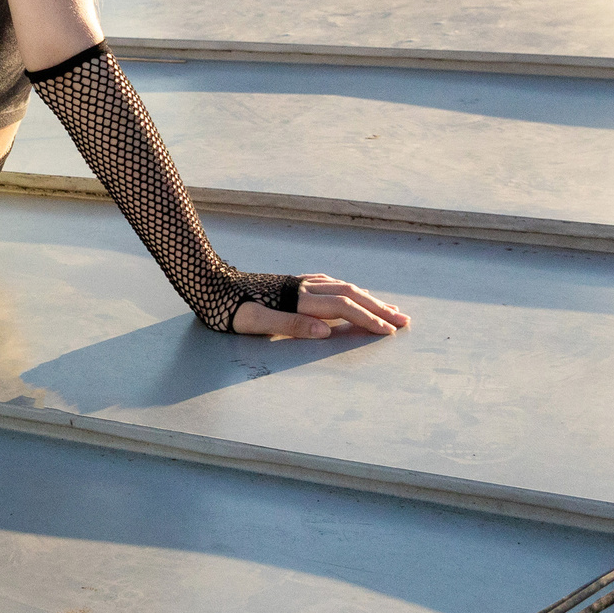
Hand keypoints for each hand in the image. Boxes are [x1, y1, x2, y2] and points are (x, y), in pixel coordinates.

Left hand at [233, 274, 411, 340]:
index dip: (368, 319)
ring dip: (367, 297)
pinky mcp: (291, 281)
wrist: (210, 284)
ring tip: (387, 307)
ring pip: (342, 286)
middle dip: (378, 308)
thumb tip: (326, 330)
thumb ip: (291, 326)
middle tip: (403, 320)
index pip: (344, 308)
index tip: (389, 331)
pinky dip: (347, 288)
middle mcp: (303, 288)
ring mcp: (299, 282)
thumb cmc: (230, 309)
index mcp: (299, 300)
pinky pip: (329, 282)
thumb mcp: (256, 322)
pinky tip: (352, 291)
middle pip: (350, 295)